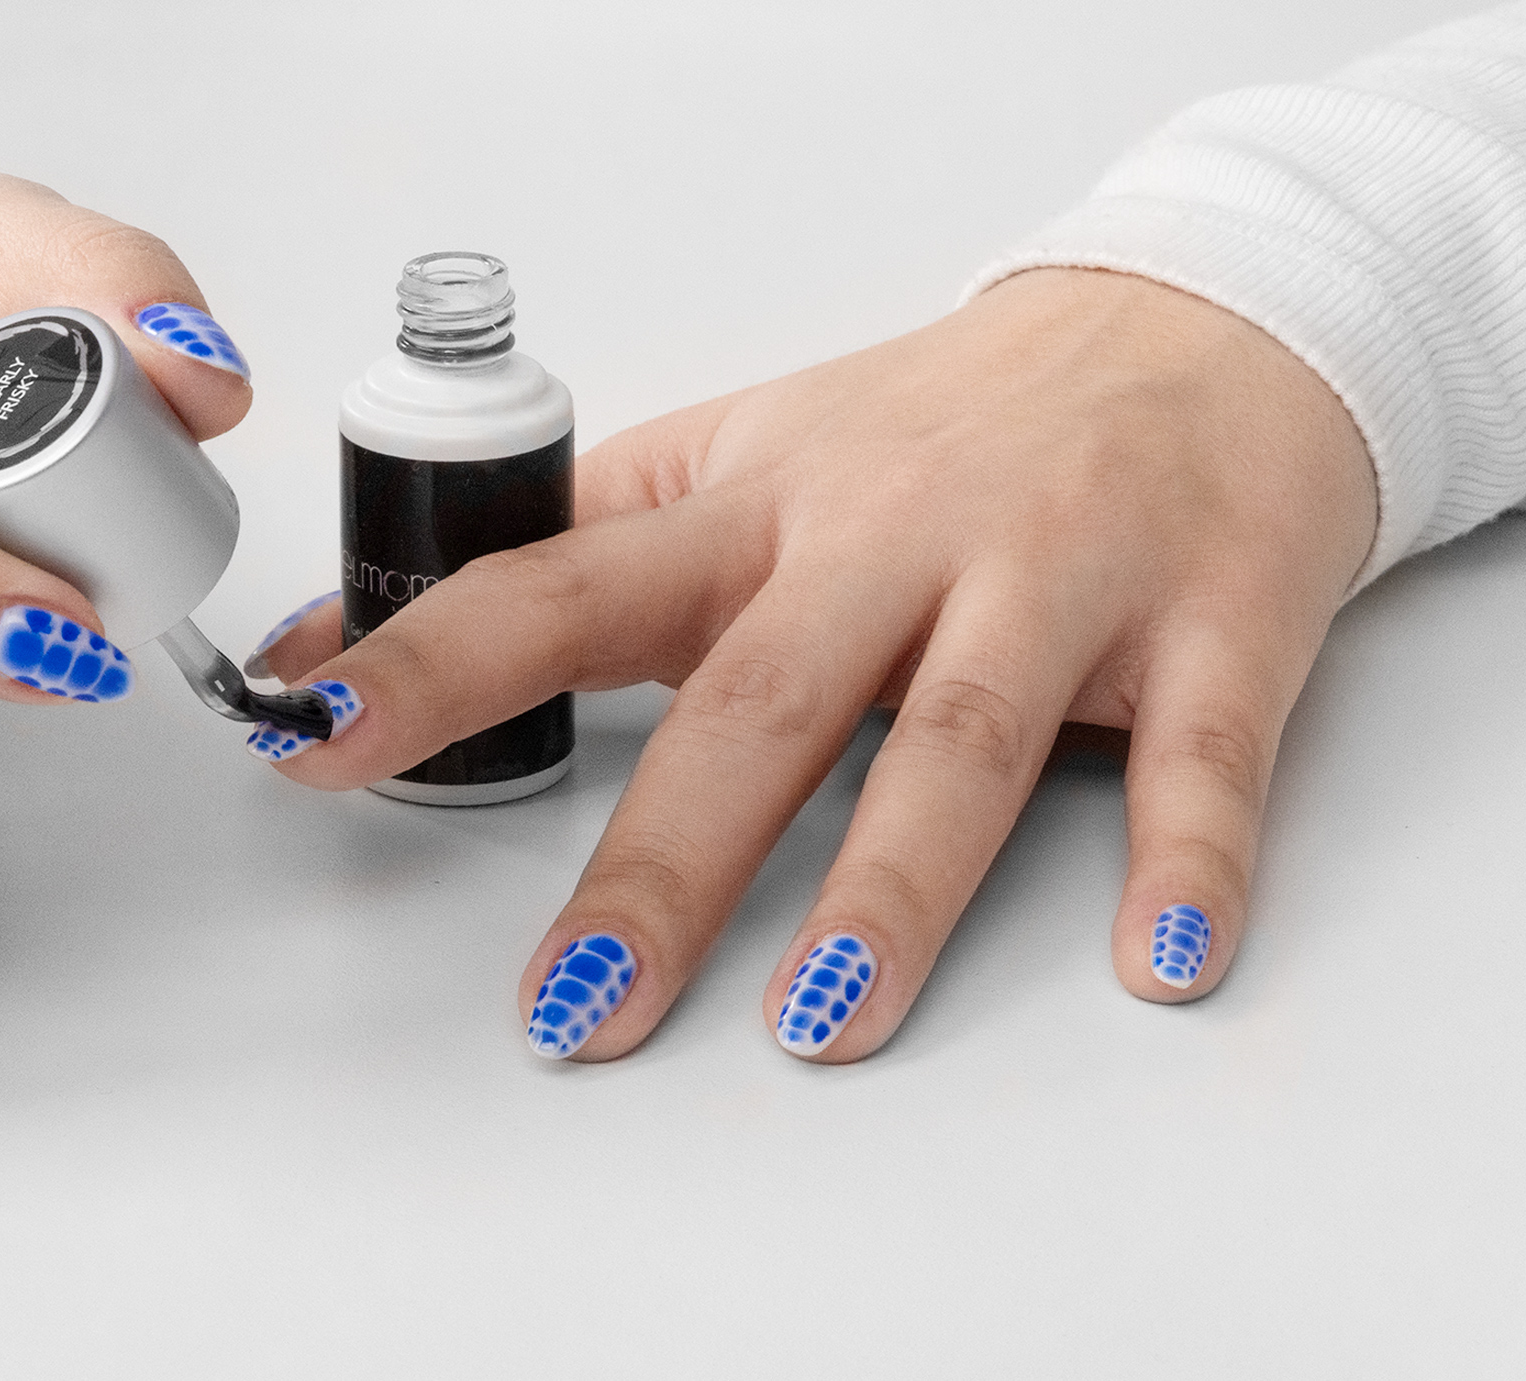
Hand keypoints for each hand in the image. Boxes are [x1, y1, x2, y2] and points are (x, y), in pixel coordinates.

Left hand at [250, 267, 1374, 1061]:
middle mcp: (891, 538)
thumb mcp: (755, 449)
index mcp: (762, 507)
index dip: (431, 664)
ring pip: (959, 739)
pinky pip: (1199, 754)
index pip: (562, 584)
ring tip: (817, 1017)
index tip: (313, 739)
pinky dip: (1187, 857)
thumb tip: (366, 630)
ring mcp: (1053, 577)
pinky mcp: (1211, 619)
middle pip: (755, 704)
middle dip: (661, 863)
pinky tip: (1156, 957)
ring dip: (887, 887)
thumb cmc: (949, 418)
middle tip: (576, 1000)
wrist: (1200, 323)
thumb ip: (588, 541)